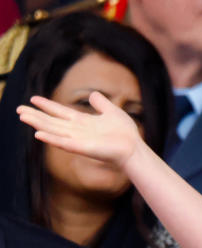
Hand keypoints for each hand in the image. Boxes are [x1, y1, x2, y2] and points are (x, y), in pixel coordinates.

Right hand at [17, 91, 141, 169]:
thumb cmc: (125, 134)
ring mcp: (79, 140)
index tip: (33, 98)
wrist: (134, 148)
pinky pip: (64, 144)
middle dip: (36, 116)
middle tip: (18, 109)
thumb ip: (101, 103)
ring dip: (38, 124)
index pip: (61, 112)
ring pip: (54, 131)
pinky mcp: (83, 149)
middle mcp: (78, 131)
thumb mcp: (112, 112)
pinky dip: (51, 139)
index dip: (47, 106)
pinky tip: (38, 135)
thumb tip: (93, 95)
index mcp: (83, 122)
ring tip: (23, 117)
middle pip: (52, 122)